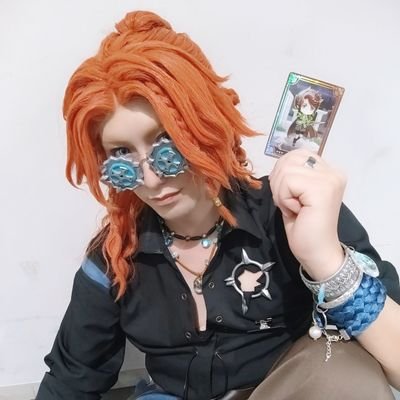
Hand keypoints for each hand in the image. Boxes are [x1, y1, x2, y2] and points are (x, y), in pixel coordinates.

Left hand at [268, 149, 345, 279]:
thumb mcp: (295, 195)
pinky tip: (296, 211)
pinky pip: (287, 182)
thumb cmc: (304, 229)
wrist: (316, 253)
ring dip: (281, 193)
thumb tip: (280, 165)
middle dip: (279, 183)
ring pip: (285, 171)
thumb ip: (291, 176)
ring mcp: (329, 179)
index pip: (295, 155)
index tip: (291, 196)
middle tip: (292, 204)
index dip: (283, 174)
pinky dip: (284, 198)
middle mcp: (333, 172)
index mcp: (328, 171)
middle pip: (288, 160)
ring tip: (295, 208)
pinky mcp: (322, 189)